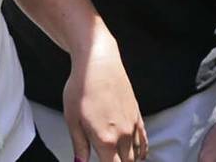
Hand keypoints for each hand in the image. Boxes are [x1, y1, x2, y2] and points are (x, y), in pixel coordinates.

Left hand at [63, 30, 147, 161]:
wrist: (98, 62)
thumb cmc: (82, 86)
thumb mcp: (72, 117)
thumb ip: (79, 144)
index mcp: (105, 139)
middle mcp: (123, 136)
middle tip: (106, 158)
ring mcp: (132, 126)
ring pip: (136, 156)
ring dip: (128, 161)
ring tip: (117, 158)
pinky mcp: (137, 116)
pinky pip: (144, 142)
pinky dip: (141, 152)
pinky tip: (137, 156)